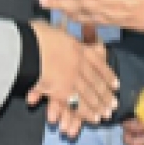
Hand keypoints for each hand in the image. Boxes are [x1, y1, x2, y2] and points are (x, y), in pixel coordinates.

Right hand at [26, 21, 117, 138]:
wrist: (27, 47)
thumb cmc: (36, 36)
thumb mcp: (54, 29)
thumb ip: (61, 33)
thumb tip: (64, 25)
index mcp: (79, 48)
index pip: (98, 64)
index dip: (108, 75)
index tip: (116, 85)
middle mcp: (80, 64)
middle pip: (96, 82)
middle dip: (106, 95)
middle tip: (113, 105)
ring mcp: (73, 78)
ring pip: (90, 95)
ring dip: (98, 106)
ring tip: (105, 115)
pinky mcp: (63, 92)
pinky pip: (77, 105)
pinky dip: (85, 113)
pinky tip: (93, 119)